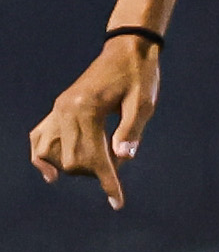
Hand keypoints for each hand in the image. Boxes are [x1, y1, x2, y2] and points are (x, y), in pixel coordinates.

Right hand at [29, 36, 161, 208]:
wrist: (128, 49)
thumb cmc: (140, 74)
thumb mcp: (145, 101)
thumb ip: (132, 130)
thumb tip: (122, 159)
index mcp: (87, 109)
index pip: (95, 156)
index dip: (108, 182)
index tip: (118, 202)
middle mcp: (65, 111)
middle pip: (72, 160)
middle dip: (97, 171)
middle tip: (122, 158)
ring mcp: (58, 109)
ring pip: (52, 155)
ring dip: (75, 166)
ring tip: (100, 161)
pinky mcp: (58, 108)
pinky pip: (39, 139)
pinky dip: (42, 158)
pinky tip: (51, 174)